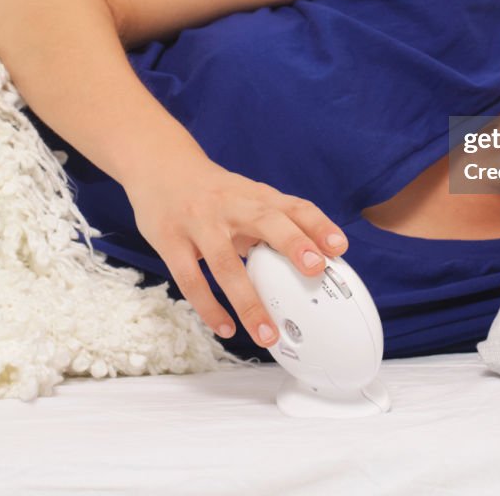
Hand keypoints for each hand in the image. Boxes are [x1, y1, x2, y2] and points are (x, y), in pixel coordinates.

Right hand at [123, 156, 348, 347]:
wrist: (160, 165)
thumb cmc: (214, 192)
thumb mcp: (247, 198)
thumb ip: (276, 224)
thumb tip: (316, 261)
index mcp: (256, 196)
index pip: (294, 206)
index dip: (318, 225)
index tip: (340, 246)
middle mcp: (232, 205)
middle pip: (265, 221)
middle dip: (292, 243)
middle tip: (315, 270)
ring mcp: (200, 222)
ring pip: (225, 263)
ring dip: (248, 300)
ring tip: (267, 333)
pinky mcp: (170, 240)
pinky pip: (190, 279)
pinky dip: (209, 307)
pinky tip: (225, 327)